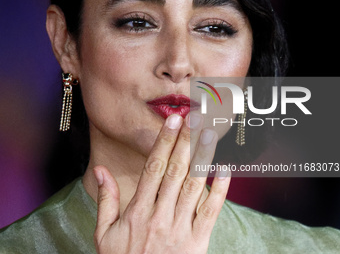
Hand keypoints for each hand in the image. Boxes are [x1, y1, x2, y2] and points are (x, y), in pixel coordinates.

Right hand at [93, 113, 230, 253]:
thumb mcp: (104, 235)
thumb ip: (106, 200)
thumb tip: (101, 170)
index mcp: (138, 211)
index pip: (153, 167)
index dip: (164, 142)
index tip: (173, 121)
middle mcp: (160, 215)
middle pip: (175, 171)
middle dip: (186, 141)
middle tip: (196, 118)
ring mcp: (180, 228)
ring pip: (193, 186)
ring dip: (203, 158)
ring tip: (210, 134)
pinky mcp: (197, 242)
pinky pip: (210, 212)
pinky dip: (220, 190)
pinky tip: (226, 170)